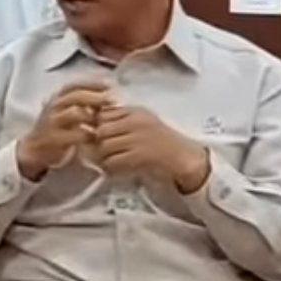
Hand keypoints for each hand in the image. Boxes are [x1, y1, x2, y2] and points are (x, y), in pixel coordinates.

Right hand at [15, 80, 111, 180]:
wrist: (34, 147)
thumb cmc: (55, 126)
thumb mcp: (64, 109)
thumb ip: (81, 100)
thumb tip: (107, 93)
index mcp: (57, 96)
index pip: (75, 84)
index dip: (92, 83)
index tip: (109, 84)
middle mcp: (54, 106)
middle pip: (76, 95)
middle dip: (96, 96)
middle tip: (112, 100)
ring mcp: (53, 122)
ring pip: (75, 113)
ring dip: (92, 116)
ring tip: (106, 120)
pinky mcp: (55, 138)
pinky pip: (74, 134)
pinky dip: (87, 134)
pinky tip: (96, 136)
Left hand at [93, 105, 209, 192]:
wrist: (184, 158)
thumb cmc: (163, 141)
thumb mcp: (143, 121)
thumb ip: (122, 118)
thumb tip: (95, 118)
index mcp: (136, 112)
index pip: (104, 113)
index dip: (98, 125)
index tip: (100, 134)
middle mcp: (136, 122)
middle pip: (101, 130)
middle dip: (97, 142)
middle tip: (101, 150)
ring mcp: (138, 139)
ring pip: (105, 147)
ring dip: (103, 157)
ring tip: (110, 160)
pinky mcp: (140, 157)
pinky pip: (113, 162)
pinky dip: (111, 168)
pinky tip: (117, 169)